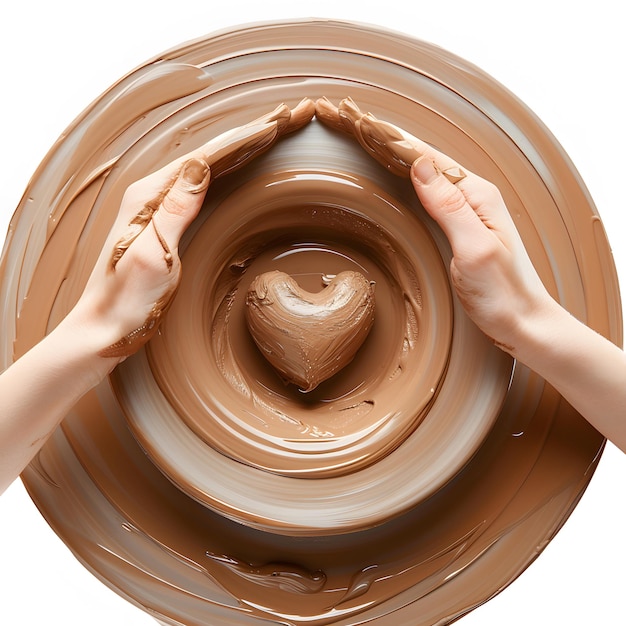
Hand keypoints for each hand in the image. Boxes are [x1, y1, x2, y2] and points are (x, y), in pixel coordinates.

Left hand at [73, 99, 314, 361]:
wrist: (104, 329)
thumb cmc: (127, 300)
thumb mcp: (155, 256)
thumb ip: (175, 209)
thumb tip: (200, 164)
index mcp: (150, 196)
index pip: (207, 156)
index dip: (245, 138)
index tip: (279, 122)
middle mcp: (153, 193)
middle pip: (210, 155)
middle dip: (250, 135)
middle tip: (288, 118)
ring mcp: (159, 206)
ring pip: (209, 166)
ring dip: (242, 148)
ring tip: (274, 132)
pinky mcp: (166, 222)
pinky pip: (205, 186)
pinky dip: (230, 171)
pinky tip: (243, 167)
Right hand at [316, 97, 552, 354]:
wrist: (523, 324)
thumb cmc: (502, 293)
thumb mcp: (474, 249)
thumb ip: (449, 206)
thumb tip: (421, 163)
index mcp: (477, 195)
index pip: (428, 158)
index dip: (395, 140)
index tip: (363, 123)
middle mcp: (473, 197)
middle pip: (426, 161)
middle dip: (392, 142)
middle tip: (356, 125)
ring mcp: (467, 213)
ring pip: (426, 176)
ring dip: (397, 158)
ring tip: (369, 142)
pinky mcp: (459, 229)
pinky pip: (428, 197)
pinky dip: (407, 182)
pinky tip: (394, 180)